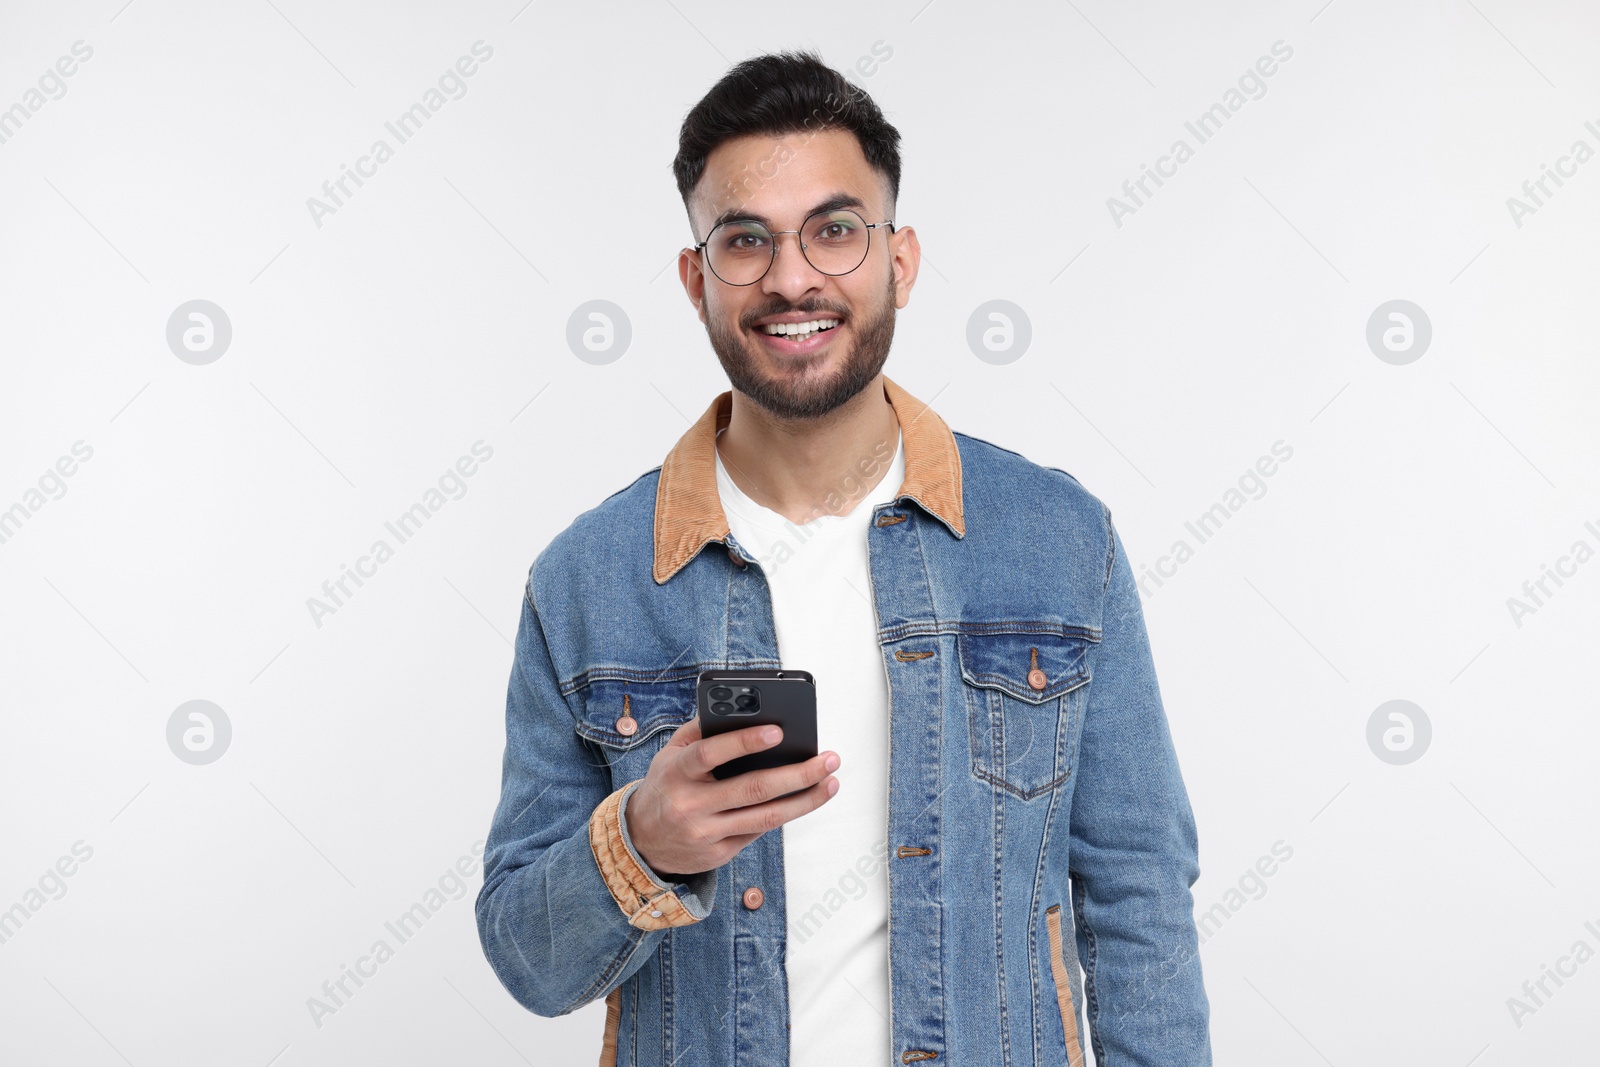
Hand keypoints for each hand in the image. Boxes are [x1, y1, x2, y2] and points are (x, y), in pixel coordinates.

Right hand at [624, 714, 839, 879]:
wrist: (641, 841)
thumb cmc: (666, 785)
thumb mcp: (671, 753)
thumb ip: (701, 729)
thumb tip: (740, 706)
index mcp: (678, 772)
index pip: (712, 753)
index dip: (745, 741)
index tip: (778, 731)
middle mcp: (691, 805)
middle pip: (753, 789)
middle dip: (798, 774)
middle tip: (828, 759)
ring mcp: (706, 833)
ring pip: (766, 817)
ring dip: (805, 800)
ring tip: (831, 782)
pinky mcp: (719, 854)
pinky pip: (759, 832)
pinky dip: (785, 814)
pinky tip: (806, 799)